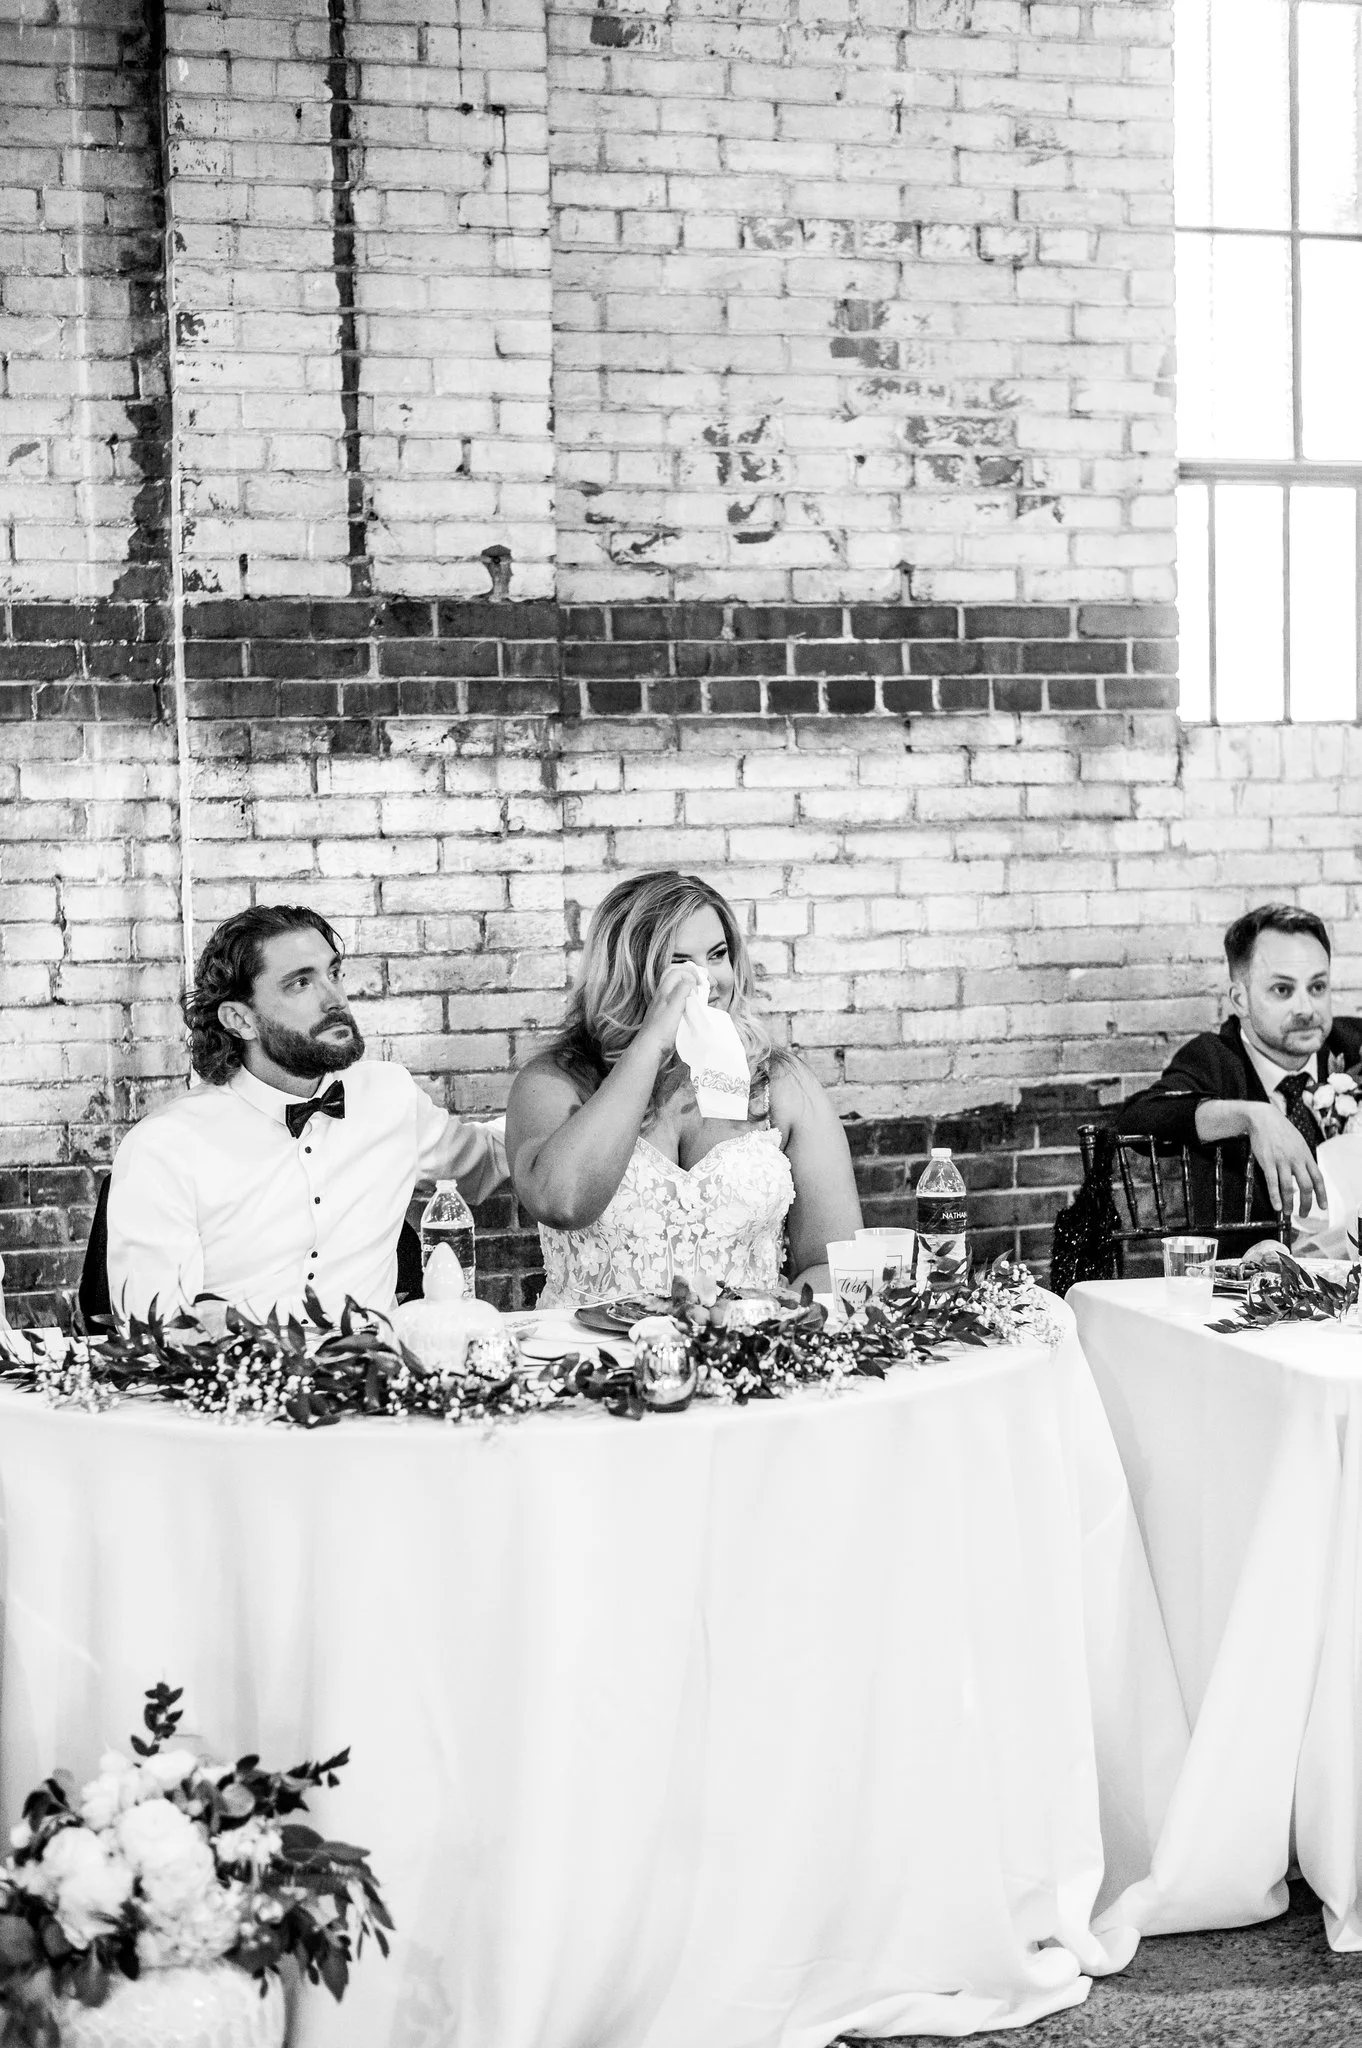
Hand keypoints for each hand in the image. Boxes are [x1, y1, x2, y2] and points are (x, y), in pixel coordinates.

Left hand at [637, 962, 703, 1062]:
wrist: (651, 1049)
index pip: (676, 971)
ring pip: (676, 989)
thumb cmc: (662, 1028)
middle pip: (674, 976)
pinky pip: (678, 1002)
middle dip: (689, 975)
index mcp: (664, 991)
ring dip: (689, 987)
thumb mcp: (674, 1005)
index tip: (701, 983)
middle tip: (702, 982)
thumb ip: (682, 989)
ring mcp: (664, 1006)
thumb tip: (691, 980)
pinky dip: (687, 1000)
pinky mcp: (667, 1017)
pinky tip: (694, 1008)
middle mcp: (663, 996)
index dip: (690, 972)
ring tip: (701, 994)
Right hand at [1245, 1103, 1327, 1218]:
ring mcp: (1282, 1161)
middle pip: (1306, 1186)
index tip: (1323, 1206)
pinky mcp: (1267, 1162)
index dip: (1322, 1194)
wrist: (1264, 1118)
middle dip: (1306, 1204)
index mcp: (1306, 1155)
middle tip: (1303, 1214)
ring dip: (1289, 1203)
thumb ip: (1302, 1159)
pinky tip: (1276, 1206)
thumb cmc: (1280, 1131)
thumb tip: (1303, 1177)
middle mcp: (1296, 1159)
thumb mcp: (1298, 1143)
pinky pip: (1273, 1183)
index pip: (1318, 1178)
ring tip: (1287, 1212)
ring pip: (1289, 1187)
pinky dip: (1275, 1196)